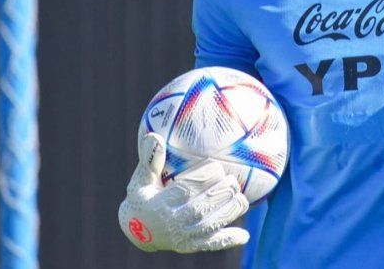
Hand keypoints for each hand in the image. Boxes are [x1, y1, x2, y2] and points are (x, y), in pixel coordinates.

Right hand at [118, 132, 249, 251]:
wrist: (139, 232)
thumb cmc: (143, 198)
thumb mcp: (141, 180)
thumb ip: (150, 161)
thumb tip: (154, 137)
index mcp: (161, 204)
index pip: (187, 189)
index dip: (205, 178)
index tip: (217, 166)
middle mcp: (174, 223)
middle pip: (203, 207)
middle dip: (221, 192)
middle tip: (232, 180)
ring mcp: (184, 237)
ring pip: (211, 225)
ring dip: (229, 211)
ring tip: (241, 197)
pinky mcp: (192, 246)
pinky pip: (212, 244)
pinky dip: (228, 240)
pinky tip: (244, 235)